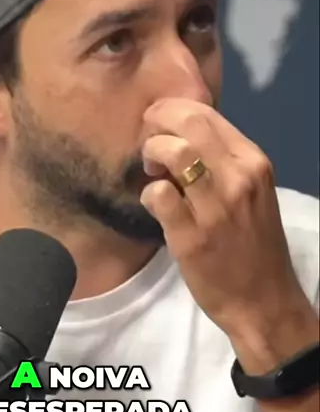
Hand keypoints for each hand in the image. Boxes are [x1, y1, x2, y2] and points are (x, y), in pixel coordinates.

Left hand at [140, 98, 308, 339]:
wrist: (263, 301)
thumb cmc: (253, 243)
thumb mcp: (250, 191)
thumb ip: (220, 161)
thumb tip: (178, 133)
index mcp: (253, 161)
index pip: (206, 114)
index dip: (172, 111)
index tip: (158, 123)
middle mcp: (239, 177)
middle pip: (188, 123)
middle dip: (157, 123)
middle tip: (147, 141)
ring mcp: (216, 207)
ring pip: (172, 152)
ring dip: (152, 154)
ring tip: (152, 171)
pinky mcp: (192, 236)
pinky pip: (157, 194)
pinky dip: (148, 193)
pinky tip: (154, 204)